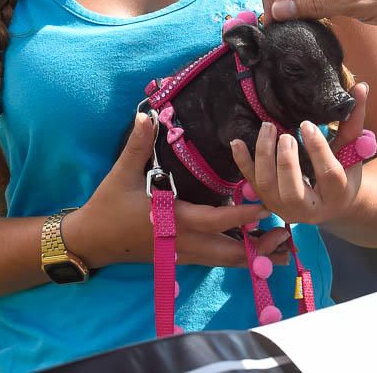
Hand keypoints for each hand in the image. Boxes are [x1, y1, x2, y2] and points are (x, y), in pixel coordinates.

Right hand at [64, 114, 290, 268]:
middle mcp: (182, 241)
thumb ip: (138, 144)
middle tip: (285, 236)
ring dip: (250, 256)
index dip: (242, 215)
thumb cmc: (108, 207)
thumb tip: (148, 115)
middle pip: (228, 253)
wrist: (91, 241)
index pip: (216, 220)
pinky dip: (234, 257)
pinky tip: (249, 250)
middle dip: (258, 247)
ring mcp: (180, 253)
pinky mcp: (177, 257)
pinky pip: (212, 260)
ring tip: (277, 248)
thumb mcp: (121, 173)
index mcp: (173, 219)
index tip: (266, 206)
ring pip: (223, 261)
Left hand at [230, 83, 367, 225]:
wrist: (333, 202)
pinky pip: (251, 182)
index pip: (328, 175)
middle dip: (286, 162)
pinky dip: (242, 162)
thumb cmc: (345, 170)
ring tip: (267, 128)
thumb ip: (354, 120)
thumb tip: (361, 87)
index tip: (306, 125)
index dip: (317, 149)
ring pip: (268, 188)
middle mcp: (310, 209)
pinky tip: (236, 141)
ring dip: (264, 157)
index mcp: (338, 194)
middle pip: (293, 191)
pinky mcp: (268, 201)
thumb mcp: (353, 150)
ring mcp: (285, 208)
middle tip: (285, 135)